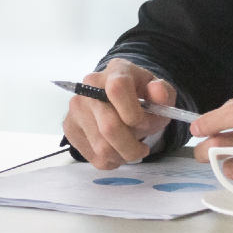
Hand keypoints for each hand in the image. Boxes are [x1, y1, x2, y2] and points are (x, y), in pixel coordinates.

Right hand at [62, 59, 176, 168]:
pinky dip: (110, 161)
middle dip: (132, 147)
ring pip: (101, 148)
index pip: (117, 90)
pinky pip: (93, 157)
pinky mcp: (69, 127)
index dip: (134, 114)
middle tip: (142, 149)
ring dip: (122, 155)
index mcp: (115, 71)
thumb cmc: (142, 97)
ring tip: (130, 147)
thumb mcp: (160, 93)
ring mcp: (76, 107)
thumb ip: (163, 93)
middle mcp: (89, 87)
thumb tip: (158, 92)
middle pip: (109, 127)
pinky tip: (116, 148)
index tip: (145, 124)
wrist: (118, 99)